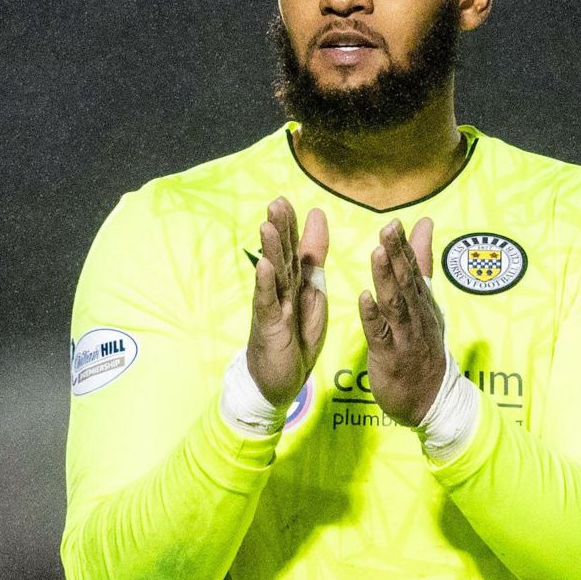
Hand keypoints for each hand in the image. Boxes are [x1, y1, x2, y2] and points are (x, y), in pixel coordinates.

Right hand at [246, 198, 328, 406]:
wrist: (280, 379)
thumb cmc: (295, 333)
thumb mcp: (312, 289)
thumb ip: (313, 255)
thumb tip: (317, 216)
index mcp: (294, 279)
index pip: (292, 246)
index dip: (289, 224)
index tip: (284, 200)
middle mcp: (280, 289)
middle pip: (280, 254)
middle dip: (278, 229)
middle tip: (276, 203)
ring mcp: (272, 306)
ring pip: (272, 274)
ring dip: (269, 251)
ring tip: (266, 226)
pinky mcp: (270, 326)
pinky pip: (267, 303)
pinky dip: (266, 285)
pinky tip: (263, 267)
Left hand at [358, 218, 444, 426]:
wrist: (431, 401)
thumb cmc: (423, 349)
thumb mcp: (426, 304)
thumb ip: (421, 263)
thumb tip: (423, 224)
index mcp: (422, 303)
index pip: (413, 270)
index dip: (403, 246)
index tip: (394, 221)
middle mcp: (416, 316)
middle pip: (406, 281)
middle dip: (397, 253)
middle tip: (388, 227)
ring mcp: (405, 336)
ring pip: (395, 303)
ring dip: (386, 277)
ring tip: (378, 253)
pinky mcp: (391, 357)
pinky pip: (381, 334)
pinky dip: (373, 315)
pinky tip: (364, 297)